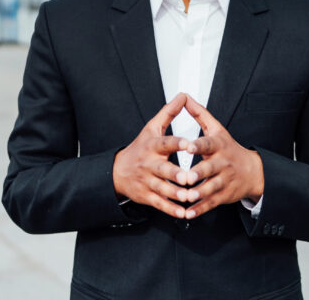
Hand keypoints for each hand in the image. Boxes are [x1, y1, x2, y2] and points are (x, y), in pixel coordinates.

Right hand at [112, 93, 191, 218]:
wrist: (118, 171)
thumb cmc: (141, 146)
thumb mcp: (152, 127)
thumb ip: (169, 112)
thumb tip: (183, 95)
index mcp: (152, 146)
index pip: (165, 143)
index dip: (177, 143)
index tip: (189, 143)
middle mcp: (149, 164)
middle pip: (163, 170)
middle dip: (175, 174)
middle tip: (189, 177)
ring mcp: (147, 181)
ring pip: (163, 189)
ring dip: (176, 194)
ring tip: (190, 197)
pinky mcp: (147, 196)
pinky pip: (160, 204)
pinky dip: (172, 209)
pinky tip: (184, 212)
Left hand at [182, 95, 263, 218]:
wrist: (252, 171)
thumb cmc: (228, 147)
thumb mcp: (217, 128)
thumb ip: (199, 114)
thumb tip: (184, 97)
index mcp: (218, 145)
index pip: (208, 144)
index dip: (198, 145)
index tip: (188, 147)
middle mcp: (222, 163)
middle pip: (210, 168)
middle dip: (198, 173)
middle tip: (185, 178)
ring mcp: (224, 180)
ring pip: (211, 188)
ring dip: (198, 193)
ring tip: (186, 197)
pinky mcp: (223, 195)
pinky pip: (211, 203)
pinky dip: (200, 209)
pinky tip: (189, 212)